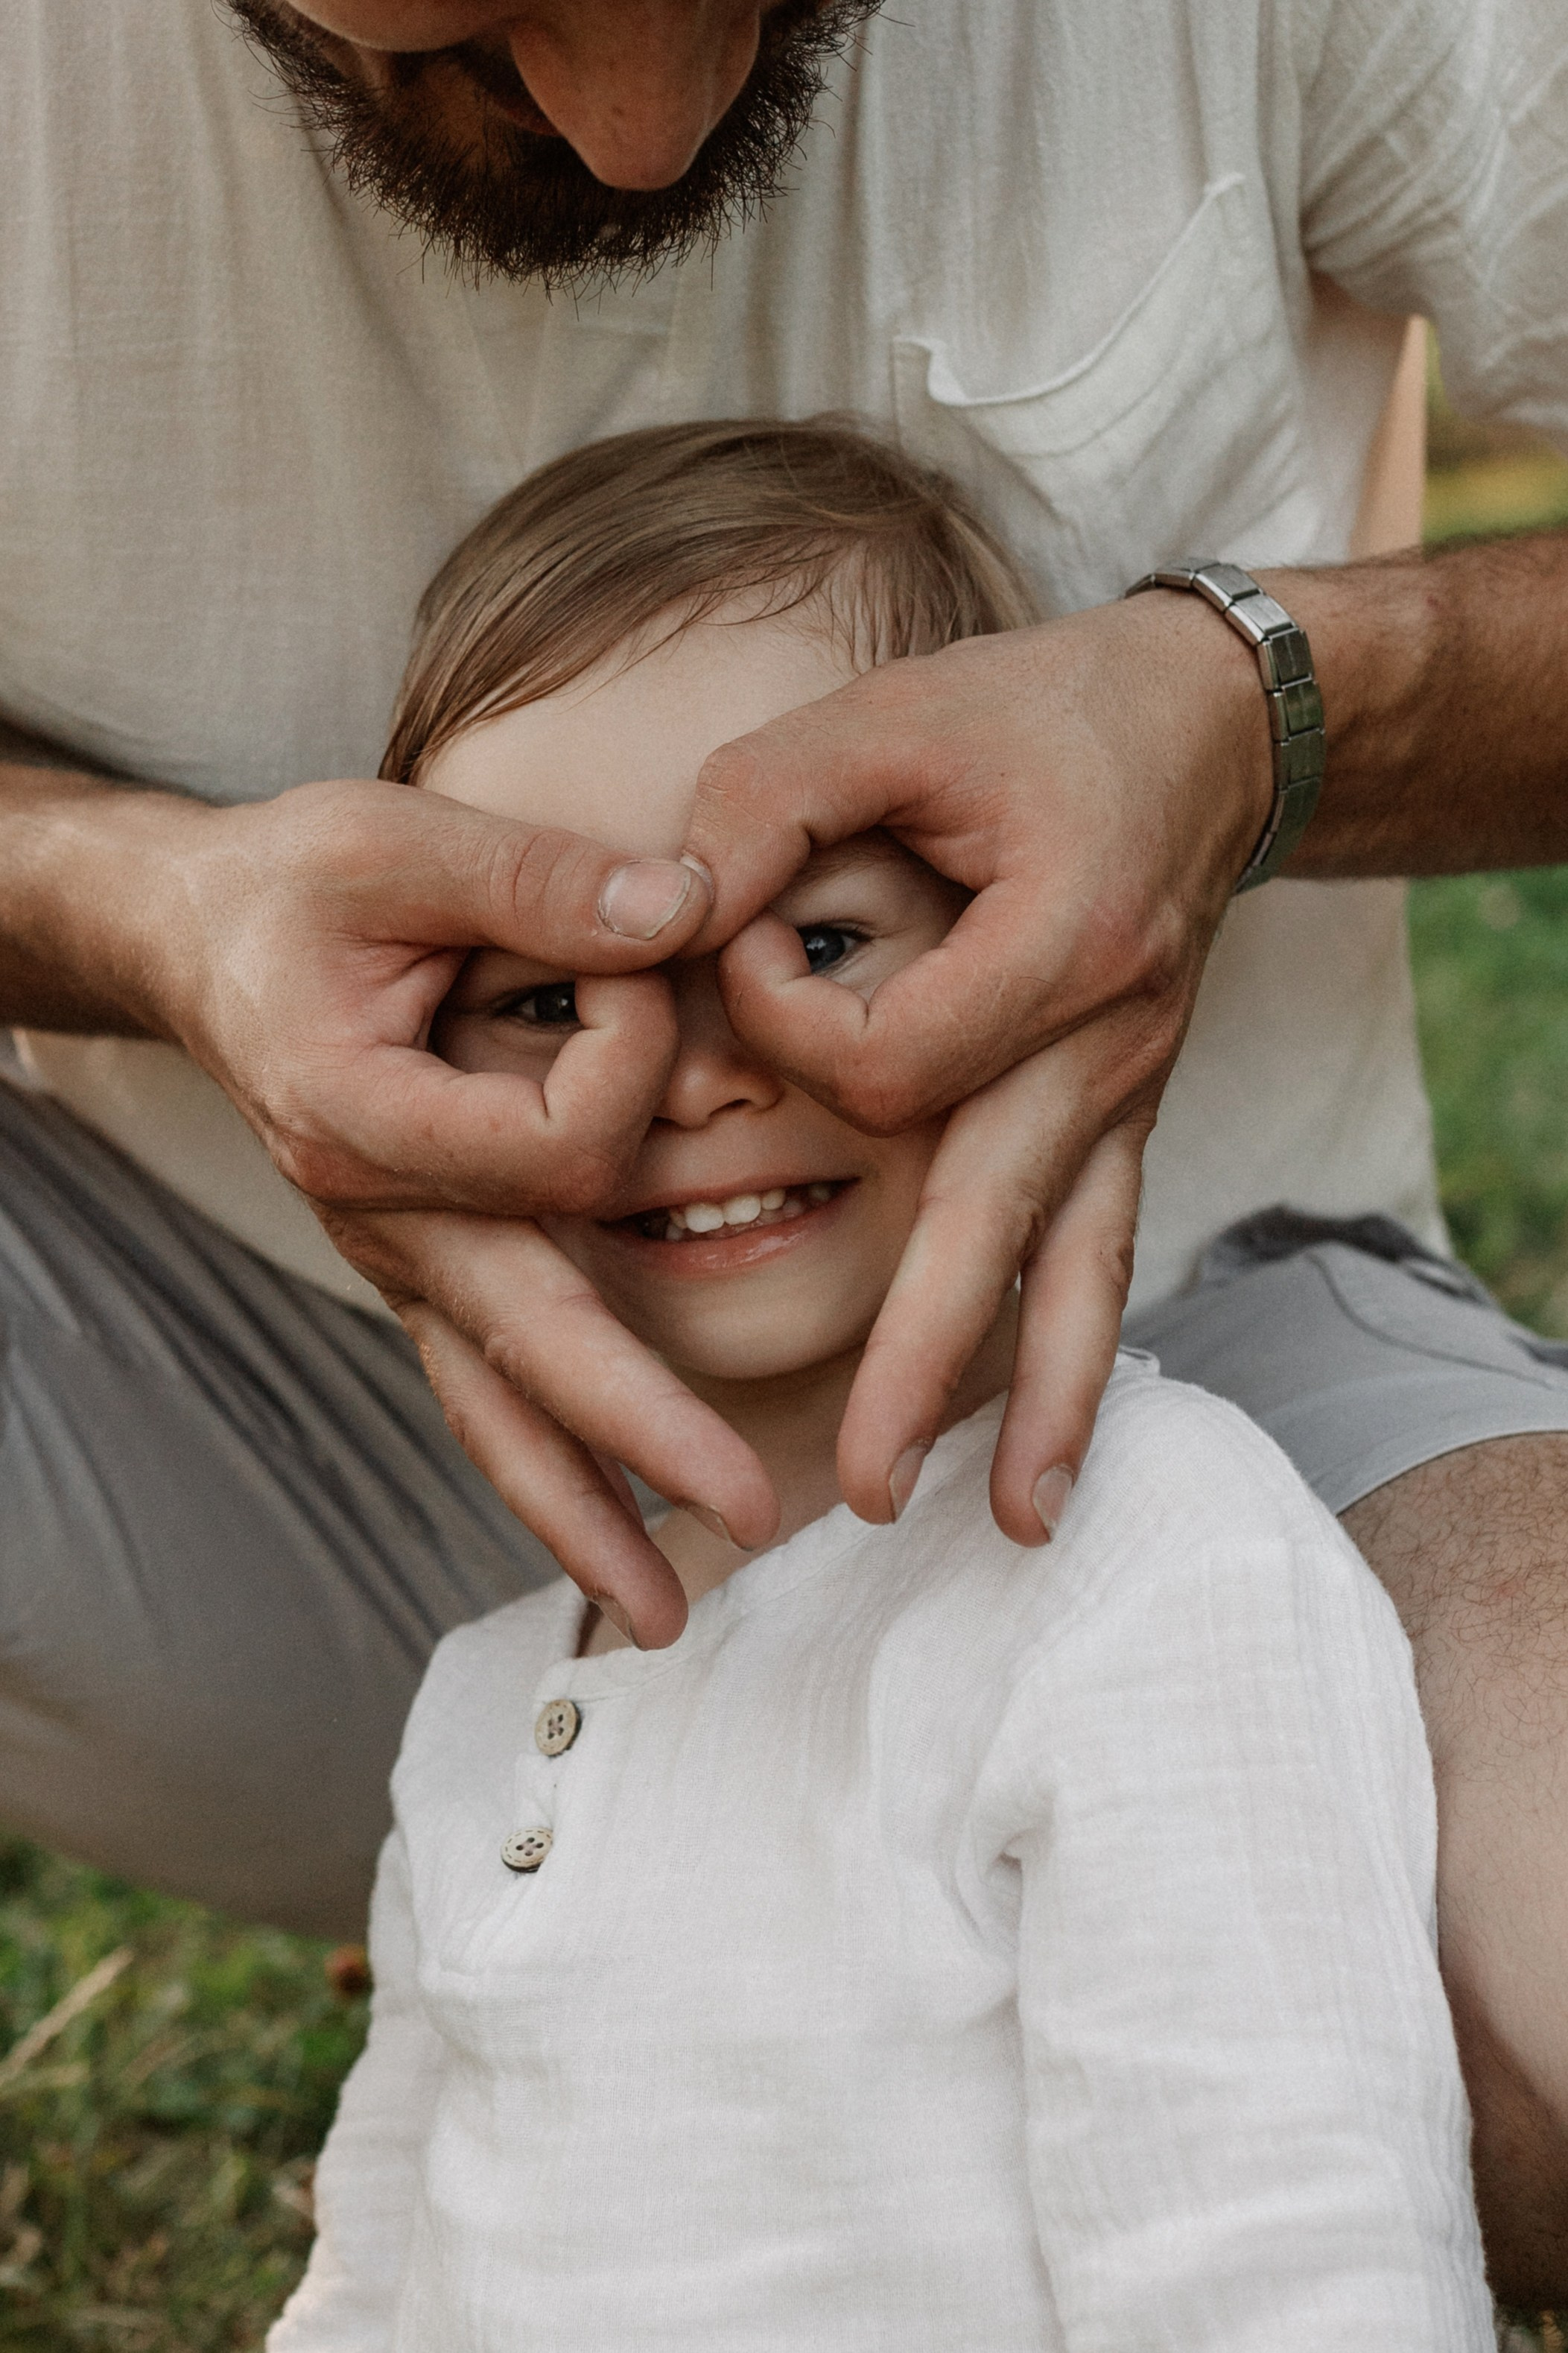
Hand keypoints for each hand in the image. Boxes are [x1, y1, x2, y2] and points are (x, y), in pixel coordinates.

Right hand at [116, 775, 778, 1639]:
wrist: (195, 944)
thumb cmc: (290, 888)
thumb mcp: (396, 845)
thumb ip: (540, 881)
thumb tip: (697, 906)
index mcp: (360, 1115)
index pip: (557, 1146)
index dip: (637, 1053)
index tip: (655, 953)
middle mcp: (376, 1214)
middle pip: (522, 1346)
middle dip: (638, 1435)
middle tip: (743, 1512)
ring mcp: (393, 1258)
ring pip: (489, 1408)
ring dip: (579, 1512)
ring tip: (662, 1617)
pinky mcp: (417, 1268)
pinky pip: (478, 1389)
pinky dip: (540, 1469)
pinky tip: (601, 1536)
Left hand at [682, 589, 1275, 1540]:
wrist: (1203, 729)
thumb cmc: (1037, 715)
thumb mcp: (893, 717)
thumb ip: (767, 801)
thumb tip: (659, 907)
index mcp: (1056, 940)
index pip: (885, 1063)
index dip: (782, 1027)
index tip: (743, 947)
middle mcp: (1105, 1040)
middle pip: (996, 1222)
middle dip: (926, 1357)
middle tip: (866, 1487)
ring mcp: (1123, 1091)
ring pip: (1075, 1268)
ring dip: (1034, 1399)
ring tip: (1011, 1520)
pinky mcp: (1121, 1114)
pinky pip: (1106, 1253)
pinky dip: (1079, 1358)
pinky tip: (1054, 1463)